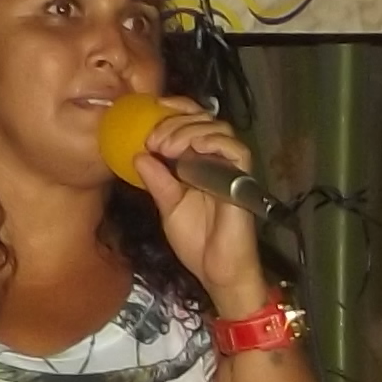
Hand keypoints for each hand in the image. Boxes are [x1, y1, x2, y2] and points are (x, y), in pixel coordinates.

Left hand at [123, 103, 268, 310]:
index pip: (191, 122)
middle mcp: (215, 161)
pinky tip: (193, 148)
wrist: (217, 272)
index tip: (150, 111)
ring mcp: (230, 169)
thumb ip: (157, 181)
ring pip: (218, 128)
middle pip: (203, 119)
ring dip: (189, 129)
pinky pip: (236, 148)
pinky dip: (214, 141)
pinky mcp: (242, 179)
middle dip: (175, 121)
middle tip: (155, 139)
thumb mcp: (168, 207)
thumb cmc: (196, 243)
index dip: (174, 109)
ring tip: (167, 146)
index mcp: (197, 163)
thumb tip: (138, 154)